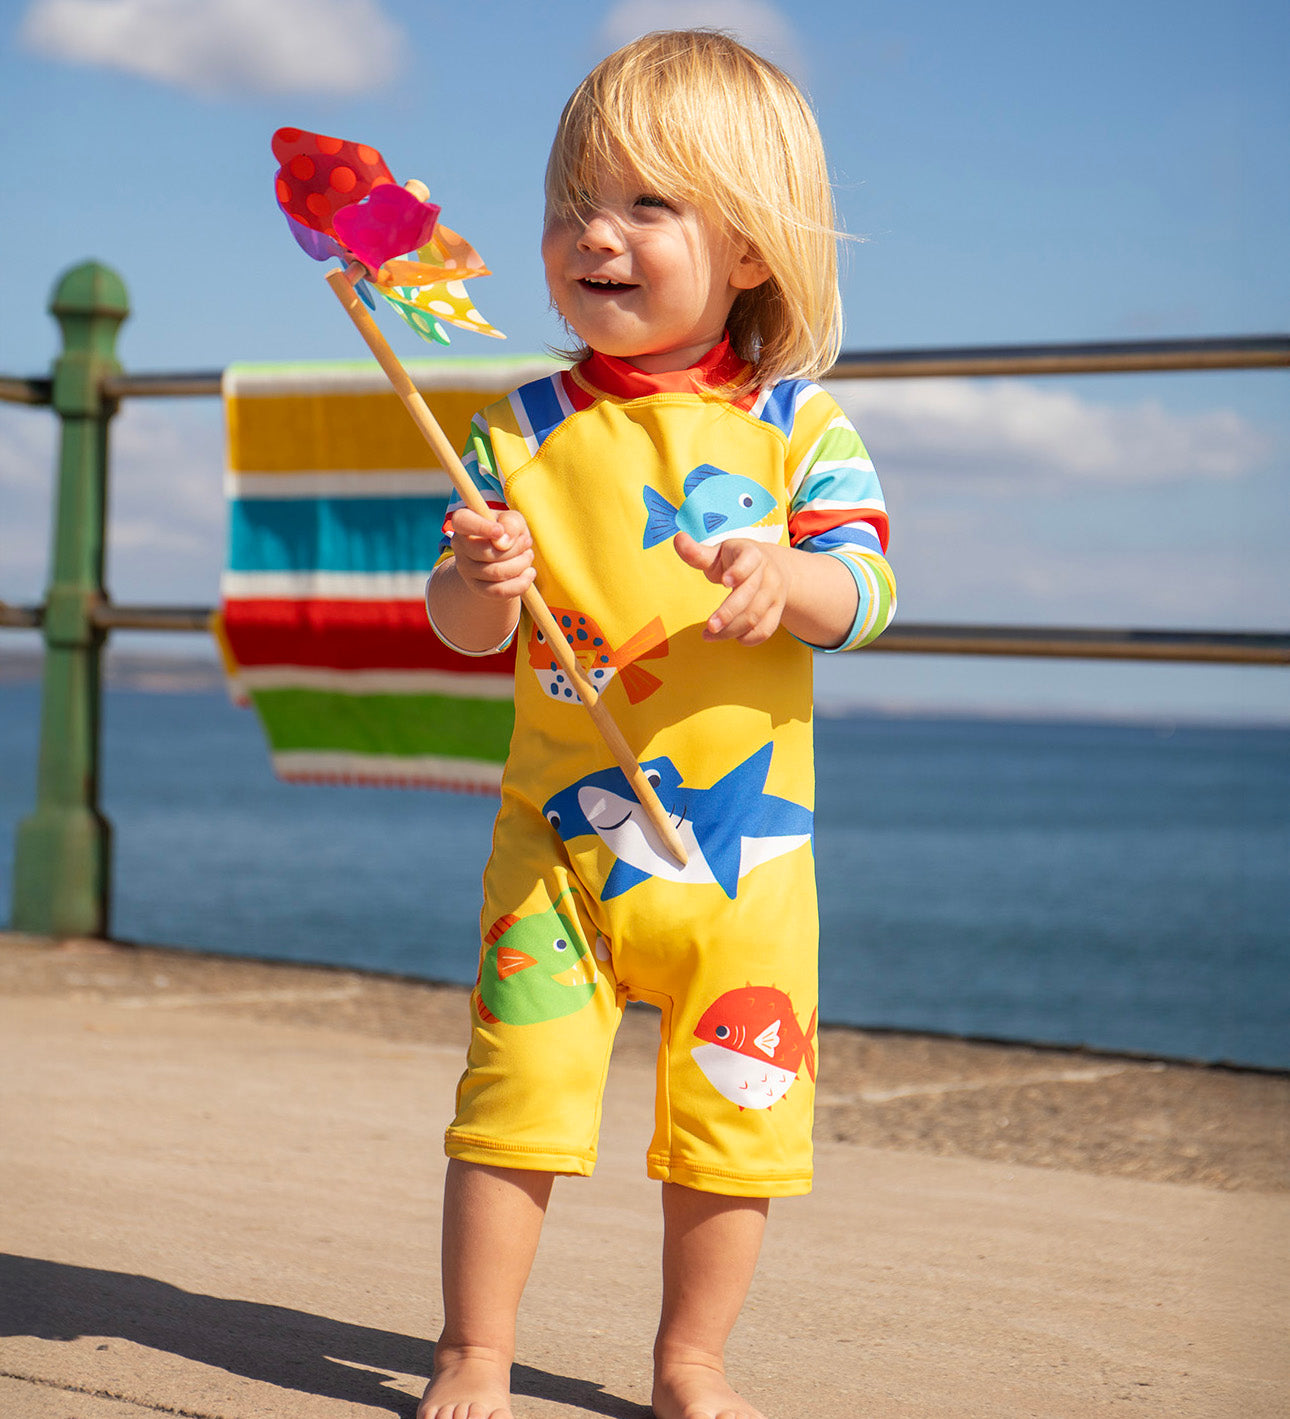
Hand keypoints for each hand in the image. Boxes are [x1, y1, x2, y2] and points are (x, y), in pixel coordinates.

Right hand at [449, 507, 535, 601]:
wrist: (504, 554)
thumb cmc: (508, 530)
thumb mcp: (513, 519)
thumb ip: (510, 523)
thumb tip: (502, 543)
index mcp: (463, 522)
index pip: (461, 521)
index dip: (480, 527)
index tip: (499, 530)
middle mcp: (459, 545)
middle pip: (485, 552)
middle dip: (515, 548)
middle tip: (527, 542)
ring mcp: (465, 569)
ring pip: (496, 572)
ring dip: (521, 564)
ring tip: (528, 556)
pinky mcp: (477, 587)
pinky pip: (499, 590)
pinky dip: (520, 583)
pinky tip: (529, 573)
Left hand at [674, 531, 788, 644]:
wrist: (773, 566)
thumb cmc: (736, 559)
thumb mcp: (718, 553)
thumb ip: (697, 552)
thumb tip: (678, 539)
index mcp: (752, 554)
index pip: (749, 561)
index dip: (738, 571)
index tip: (724, 581)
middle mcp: (768, 574)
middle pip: (749, 596)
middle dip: (728, 613)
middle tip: (709, 626)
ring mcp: (774, 594)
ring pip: (755, 616)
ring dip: (731, 630)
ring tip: (708, 635)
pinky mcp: (777, 611)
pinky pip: (765, 629)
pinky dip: (748, 638)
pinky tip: (731, 638)